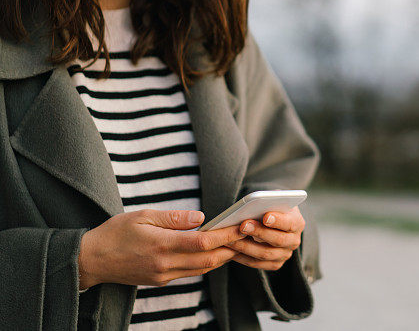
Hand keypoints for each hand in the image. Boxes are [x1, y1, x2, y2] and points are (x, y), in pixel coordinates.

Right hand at [78, 209, 245, 288]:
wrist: (91, 260)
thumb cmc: (115, 232)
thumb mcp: (143, 216)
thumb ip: (174, 218)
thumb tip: (201, 216)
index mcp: (162, 245)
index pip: (203, 242)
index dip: (226, 235)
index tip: (241, 226)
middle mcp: (165, 265)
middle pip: (208, 260)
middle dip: (230, 248)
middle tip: (247, 235)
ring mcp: (163, 276)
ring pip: (202, 269)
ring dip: (221, 257)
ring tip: (236, 242)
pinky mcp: (161, 281)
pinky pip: (190, 273)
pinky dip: (206, 262)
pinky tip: (214, 251)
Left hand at [225, 206, 304, 270]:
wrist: (274, 221)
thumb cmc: (272, 207)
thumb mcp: (275, 201)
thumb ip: (269, 202)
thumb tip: (256, 203)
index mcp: (297, 223)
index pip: (290, 223)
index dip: (278, 220)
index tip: (265, 216)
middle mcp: (294, 241)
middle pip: (277, 240)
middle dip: (259, 232)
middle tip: (243, 225)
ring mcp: (285, 254)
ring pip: (265, 254)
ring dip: (246, 246)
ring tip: (231, 238)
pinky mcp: (274, 264)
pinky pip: (257, 263)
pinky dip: (242, 257)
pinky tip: (231, 249)